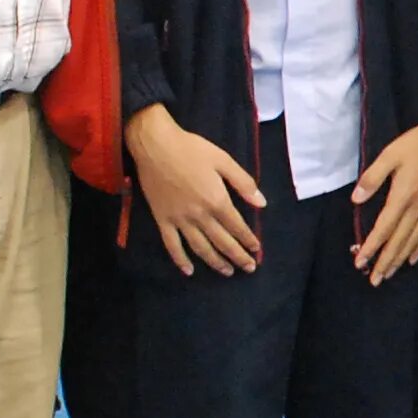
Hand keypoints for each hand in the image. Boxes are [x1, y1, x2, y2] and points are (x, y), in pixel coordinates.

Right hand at [126, 104, 265, 275]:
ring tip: (227, 272)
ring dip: (215, 262)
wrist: (155, 145)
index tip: (257, 250)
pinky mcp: (162, 220)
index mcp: (217, 200)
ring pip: (200, 248)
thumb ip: (243, 183)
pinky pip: (172, 245)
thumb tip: (262, 203)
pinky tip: (189, 271)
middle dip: (238, 257)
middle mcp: (199, 215)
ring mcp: (179, 220)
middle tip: (249, 268)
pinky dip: (180, 260)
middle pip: (222, 242)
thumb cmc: (191, 149)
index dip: (248, 240)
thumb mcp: (223, 160)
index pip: (237, 226)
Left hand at [353, 113, 417, 285]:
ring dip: (401, 259)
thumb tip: (356, 200)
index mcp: (403, 196)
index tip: (360, 262)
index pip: (383, 228)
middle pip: (399, 241)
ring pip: (415, 240)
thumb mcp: (389, 154)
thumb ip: (372, 178)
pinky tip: (414, 258)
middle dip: (385, 262)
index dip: (371, 247)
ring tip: (390, 274)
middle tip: (374, 280)